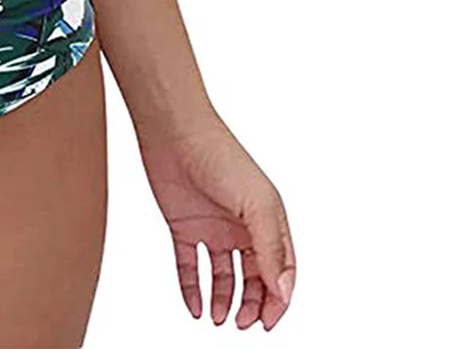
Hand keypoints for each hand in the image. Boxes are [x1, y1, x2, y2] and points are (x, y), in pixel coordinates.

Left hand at [137, 113, 295, 330]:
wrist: (173, 131)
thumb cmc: (220, 155)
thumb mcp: (255, 204)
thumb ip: (270, 248)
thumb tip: (282, 292)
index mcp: (267, 219)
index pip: (281, 270)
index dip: (278, 299)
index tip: (268, 322)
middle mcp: (241, 226)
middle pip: (254, 277)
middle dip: (252, 304)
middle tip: (242, 324)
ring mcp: (212, 227)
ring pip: (223, 275)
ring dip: (223, 300)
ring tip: (219, 319)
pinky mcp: (183, 225)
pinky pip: (189, 265)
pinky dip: (192, 287)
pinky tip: (194, 307)